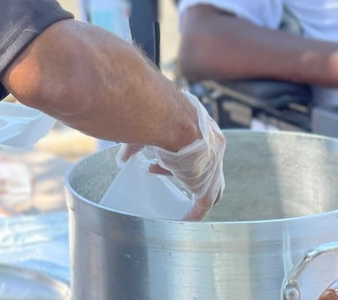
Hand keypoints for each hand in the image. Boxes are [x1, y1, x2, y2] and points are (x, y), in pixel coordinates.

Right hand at [118, 91, 225, 220]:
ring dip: (196, 193)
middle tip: (174, 177)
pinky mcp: (206, 187)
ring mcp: (213, 169)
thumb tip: (123, 157)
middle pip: (209, 168)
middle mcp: (214, 149)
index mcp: (203, 130)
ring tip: (183, 202)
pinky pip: (202, 205)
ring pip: (211, 187)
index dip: (179, 157)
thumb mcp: (148, 131)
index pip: (196, 148)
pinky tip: (184, 218)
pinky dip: (193, 213)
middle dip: (193, 175)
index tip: (160, 161)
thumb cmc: (160, 118)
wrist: (174, 121)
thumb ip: (136, 145)